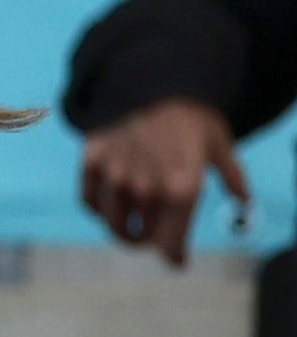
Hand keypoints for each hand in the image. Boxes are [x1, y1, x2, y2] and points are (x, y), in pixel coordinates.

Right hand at [79, 98, 243, 264]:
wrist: (153, 76)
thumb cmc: (192, 113)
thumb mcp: (219, 144)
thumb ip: (232, 179)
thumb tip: (245, 203)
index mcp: (182, 188)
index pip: (170, 243)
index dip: (174, 256)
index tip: (176, 261)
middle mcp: (145, 187)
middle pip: (140, 236)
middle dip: (148, 241)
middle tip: (152, 239)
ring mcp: (115, 175)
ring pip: (113, 223)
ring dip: (122, 230)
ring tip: (129, 228)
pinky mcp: (92, 161)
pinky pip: (91, 200)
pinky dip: (100, 208)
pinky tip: (110, 204)